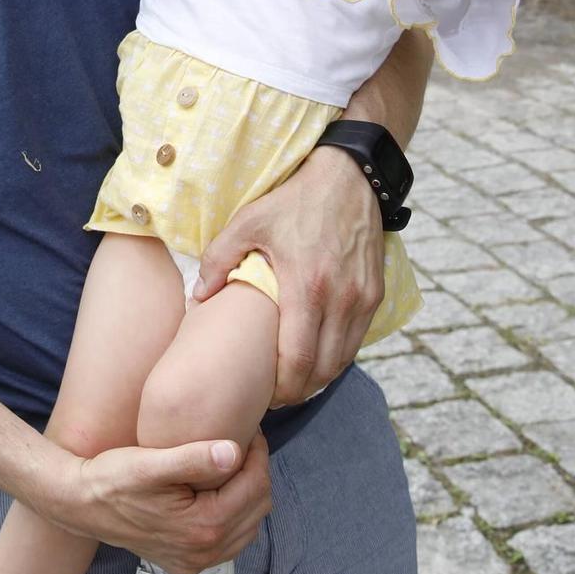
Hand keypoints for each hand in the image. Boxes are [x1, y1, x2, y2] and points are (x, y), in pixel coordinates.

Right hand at [61, 435, 270, 573]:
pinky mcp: (186, 561)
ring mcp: (196, 560)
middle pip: (257, 508)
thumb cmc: (112, 477)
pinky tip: (219, 493)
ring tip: (232, 465)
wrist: (80, 503)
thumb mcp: (150, 463)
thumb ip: (193, 458)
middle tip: (244, 444)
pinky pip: (230, 541)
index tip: (250, 430)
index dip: (258, 454)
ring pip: (247, 526)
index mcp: (202, 525)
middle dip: (257, 473)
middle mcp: (204, 551)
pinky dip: (234, 515)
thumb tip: (234, 451)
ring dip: (248, 494)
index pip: (254, 487)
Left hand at [190, 146, 382, 404]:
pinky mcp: (375, 293)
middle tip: (275, 395)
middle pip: (323, 371)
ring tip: (293, 381)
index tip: (263, 394)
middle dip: (299, 391)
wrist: (347, 178)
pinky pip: (357, 340)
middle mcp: (341, 300)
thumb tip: (199, 297)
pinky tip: (316, 354)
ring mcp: (363, 299)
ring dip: (320, 377)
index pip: (297, 361)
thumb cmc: (293, 201)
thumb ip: (218, 259)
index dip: (282, 388)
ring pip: (344, 360)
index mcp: (306, 288)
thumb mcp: (248, 222)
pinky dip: (337, 355)